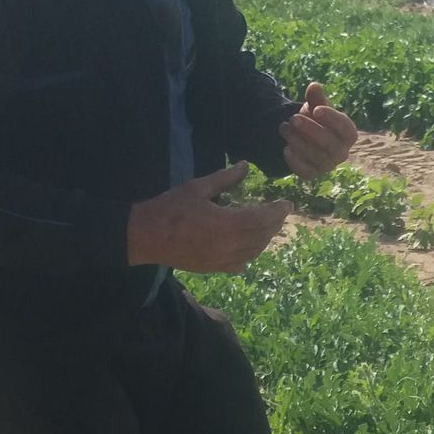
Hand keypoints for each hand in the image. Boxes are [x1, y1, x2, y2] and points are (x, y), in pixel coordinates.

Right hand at [127, 163, 293, 273]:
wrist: (145, 236)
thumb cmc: (170, 208)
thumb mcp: (198, 187)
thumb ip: (225, 178)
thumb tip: (245, 165)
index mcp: (226, 223)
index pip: (262, 218)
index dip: (277, 211)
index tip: (288, 203)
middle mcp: (228, 245)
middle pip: (261, 236)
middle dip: (274, 224)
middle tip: (281, 213)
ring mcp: (221, 260)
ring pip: (253, 252)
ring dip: (265, 239)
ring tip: (270, 227)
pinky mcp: (213, 268)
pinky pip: (240, 264)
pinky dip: (249, 255)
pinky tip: (251, 248)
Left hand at [283, 81, 358, 181]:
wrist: (306, 138)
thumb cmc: (316, 120)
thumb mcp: (316, 106)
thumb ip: (316, 98)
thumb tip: (314, 86)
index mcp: (347, 134)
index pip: (345, 128)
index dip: (332, 119)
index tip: (317, 109)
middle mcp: (341, 152)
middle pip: (330, 144)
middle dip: (311, 130)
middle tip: (293, 119)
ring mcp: (328, 165)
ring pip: (316, 157)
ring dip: (298, 142)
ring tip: (283, 127)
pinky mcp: (313, 174)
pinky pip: (305, 171)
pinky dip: (295, 160)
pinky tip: (285, 148)